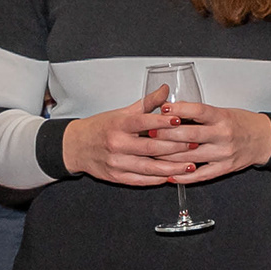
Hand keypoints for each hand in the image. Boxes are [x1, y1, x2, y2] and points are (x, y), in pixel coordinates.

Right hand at [61, 85, 183, 185]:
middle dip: (175, 147)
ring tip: (190, 166)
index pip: (144, 122)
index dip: (163, 121)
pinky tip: (171, 177)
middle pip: (150, 147)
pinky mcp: (116, 176)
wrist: (76, 146)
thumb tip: (165, 89)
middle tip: (194, 144)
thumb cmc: (101, 127)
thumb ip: (146, 102)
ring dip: (171, 168)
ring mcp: (116, 162)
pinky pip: (140, 180)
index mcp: (119, 124)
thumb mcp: (122, 112)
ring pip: (148, 167)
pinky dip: (156, 179)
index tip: (180, 120)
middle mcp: (117, 144)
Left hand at [144, 102, 270, 182]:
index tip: (163, 108)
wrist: (263, 139)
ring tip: (152, 154)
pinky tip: (170, 175)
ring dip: (168, 157)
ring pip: (190, 157)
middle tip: (149, 132)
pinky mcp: (224, 168)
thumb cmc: (240, 123)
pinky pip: (200, 175)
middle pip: (190, 135)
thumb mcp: (223, 111)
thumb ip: (199, 113)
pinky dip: (183, 176)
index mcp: (222, 117)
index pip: (198, 111)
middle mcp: (223, 135)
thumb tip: (172, 111)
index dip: (179, 109)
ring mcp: (223, 154)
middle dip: (166, 134)